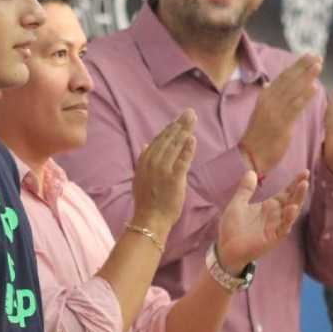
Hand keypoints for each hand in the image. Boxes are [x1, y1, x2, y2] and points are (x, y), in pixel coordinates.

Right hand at [130, 109, 196, 236]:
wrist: (149, 219)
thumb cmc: (146, 200)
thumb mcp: (139, 177)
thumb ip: (143, 159)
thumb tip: (145, 144)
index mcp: (144, 161)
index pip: (159, 140)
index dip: (170, 128)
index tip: (179, 119)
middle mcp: (152, 162)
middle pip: (168, 139)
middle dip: (179, 124)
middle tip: (190, 112)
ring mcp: (163, 170)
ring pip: (175, 146)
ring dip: (185, 131)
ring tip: (192, 119)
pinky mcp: (174, 178)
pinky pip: (182, 160)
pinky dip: (187, 149)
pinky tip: (192, 138)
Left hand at [216, 170, 309, 272]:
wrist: (226, 248)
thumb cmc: (232, 228)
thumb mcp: (237, 204)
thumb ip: (245, 189)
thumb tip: (251, 171)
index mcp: (269, 207)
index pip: (286, 193)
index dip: (294, 183)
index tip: (304, 171)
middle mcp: (276, 215)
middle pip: (292, 200)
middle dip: (299, 189)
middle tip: (306, 176)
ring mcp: (276, 226)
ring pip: (291, 212)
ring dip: (297, 200)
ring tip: (303, 186)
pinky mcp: (274, 237)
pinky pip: (284, 227)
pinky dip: (288, 218)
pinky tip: (291, 208)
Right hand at [240, 54, 321, 172]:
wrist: (249, 156)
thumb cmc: (258, 136)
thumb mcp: (262, 113)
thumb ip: (270, 98)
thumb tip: (272, 84)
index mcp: (264, 97)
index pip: (282, 77)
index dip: (296, 66)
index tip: (309, 56)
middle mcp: (268, 101)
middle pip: (288, 80)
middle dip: (302, 66)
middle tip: (316, 54)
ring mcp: (274, 112)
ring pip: (292, 90)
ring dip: (306, 77)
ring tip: (319, 65)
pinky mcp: (281, 124)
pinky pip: (294, 108)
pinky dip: (304, 97)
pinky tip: (315, 88)